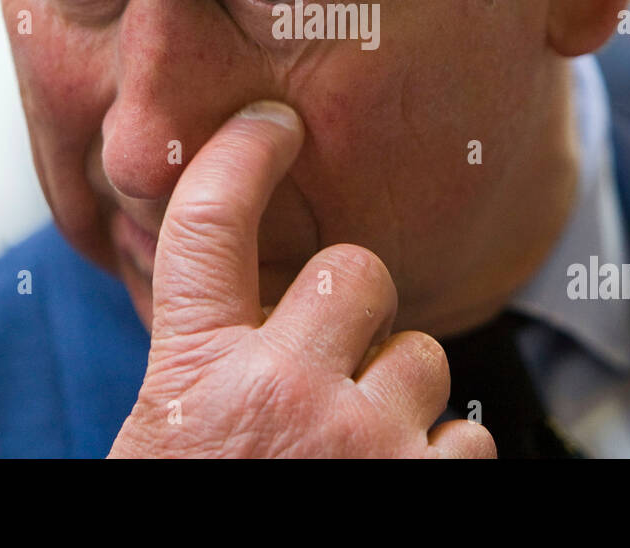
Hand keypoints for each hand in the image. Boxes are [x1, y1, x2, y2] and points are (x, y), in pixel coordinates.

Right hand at [108, 100, 494, 457]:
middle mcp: (281, 395)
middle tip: (337, 357)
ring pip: (422, 356)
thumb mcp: (161, 432)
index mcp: (195, 375)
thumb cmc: (183, 516)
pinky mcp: (423, 488)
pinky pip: (467, 437)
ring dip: (398, 392)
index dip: (243, 154)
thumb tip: (243, 299)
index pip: (208, 224)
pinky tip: (396, 474)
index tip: (272, 121)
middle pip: (355, 272)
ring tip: (359, 442)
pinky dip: (439, 456)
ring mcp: (360, 444)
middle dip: (355, 306)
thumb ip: (201, 361)